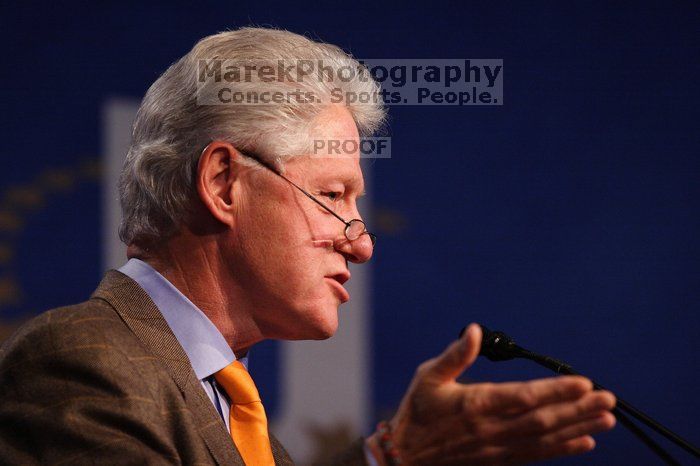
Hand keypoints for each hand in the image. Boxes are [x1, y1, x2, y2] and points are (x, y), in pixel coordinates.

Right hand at [367, 323, 615, 464]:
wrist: (405, 457)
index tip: (583, 383)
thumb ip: (456, 355)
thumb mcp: (429, 376)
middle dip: (578, 409)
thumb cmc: (418, 412)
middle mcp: (492, 428)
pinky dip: (562, 450)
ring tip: (606, 419)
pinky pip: (536, 456)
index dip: (556, 391)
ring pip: (545, 439)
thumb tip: (477, 331)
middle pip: (543, 419)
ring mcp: (498, 447)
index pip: (524, 396)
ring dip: (578, 428)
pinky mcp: (499, 460)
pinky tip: (585, 442)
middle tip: (608, 400)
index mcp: (476, 403)